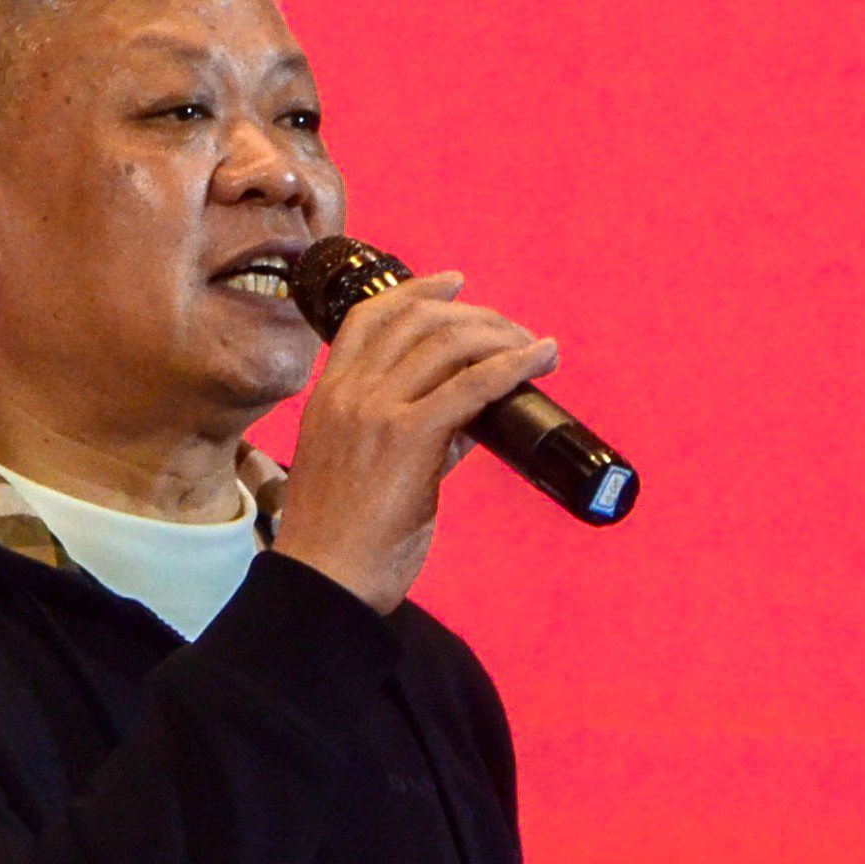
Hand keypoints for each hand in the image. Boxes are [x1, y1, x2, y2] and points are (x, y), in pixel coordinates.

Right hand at [270, 273, 557, 613]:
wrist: (323, 580)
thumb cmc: (342, 539)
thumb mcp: (362, 470)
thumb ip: (413, 437)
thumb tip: (469, 422)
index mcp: (328, 396)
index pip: (369, 318)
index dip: (417, 290)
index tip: (454, 282)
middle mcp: (349, 392)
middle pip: (419, 320)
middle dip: (475, 316)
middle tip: (512, 332)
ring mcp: (376, 411)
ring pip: (448, 342)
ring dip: (501, 336)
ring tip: (533, 348)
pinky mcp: (409, 437)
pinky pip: (473, 384)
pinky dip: (513, 365)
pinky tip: (540, 360)